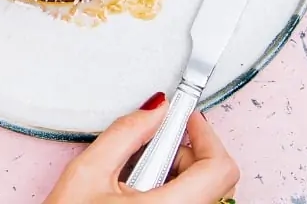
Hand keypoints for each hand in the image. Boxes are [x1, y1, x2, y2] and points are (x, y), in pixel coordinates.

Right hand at [45, 94, 239, 203]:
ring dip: (180, 175)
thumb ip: (126, 133)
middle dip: (187, 155)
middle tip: (153, 148)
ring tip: (139, 178)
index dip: (207, 135)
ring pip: (206, 194)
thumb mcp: (88, 173)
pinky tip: (143, 194)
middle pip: (215, 180)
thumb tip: (155, 110)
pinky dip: (174, 192)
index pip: (218, 168)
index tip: (189, 119)